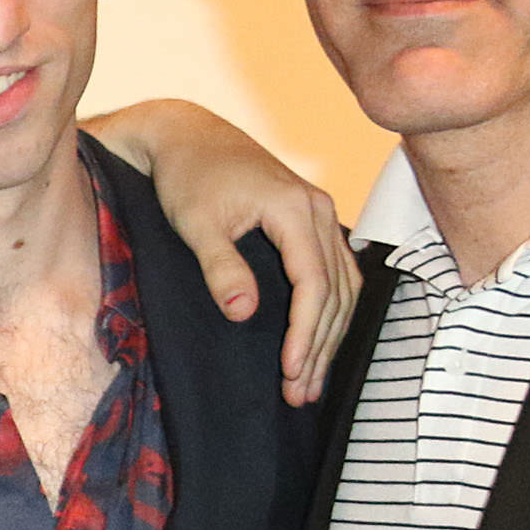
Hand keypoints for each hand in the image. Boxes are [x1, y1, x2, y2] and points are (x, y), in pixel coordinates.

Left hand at [81, 98, 356, 407]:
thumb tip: (244, 312)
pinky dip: (330, 310)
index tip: (292, 370)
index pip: (314, 282)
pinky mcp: (311, 221)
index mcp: (294, 209)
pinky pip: (335, 272)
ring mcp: (320, 214)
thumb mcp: (196, 223)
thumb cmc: (186, 177)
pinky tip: (318, 342)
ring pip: (343, 284)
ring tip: (310, 382)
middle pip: (336, 290)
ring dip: (330, 334)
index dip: (306, 331)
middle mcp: (318, 210)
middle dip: (320, 344)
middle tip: (301, 392)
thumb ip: (220, 267)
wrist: (187, 136)